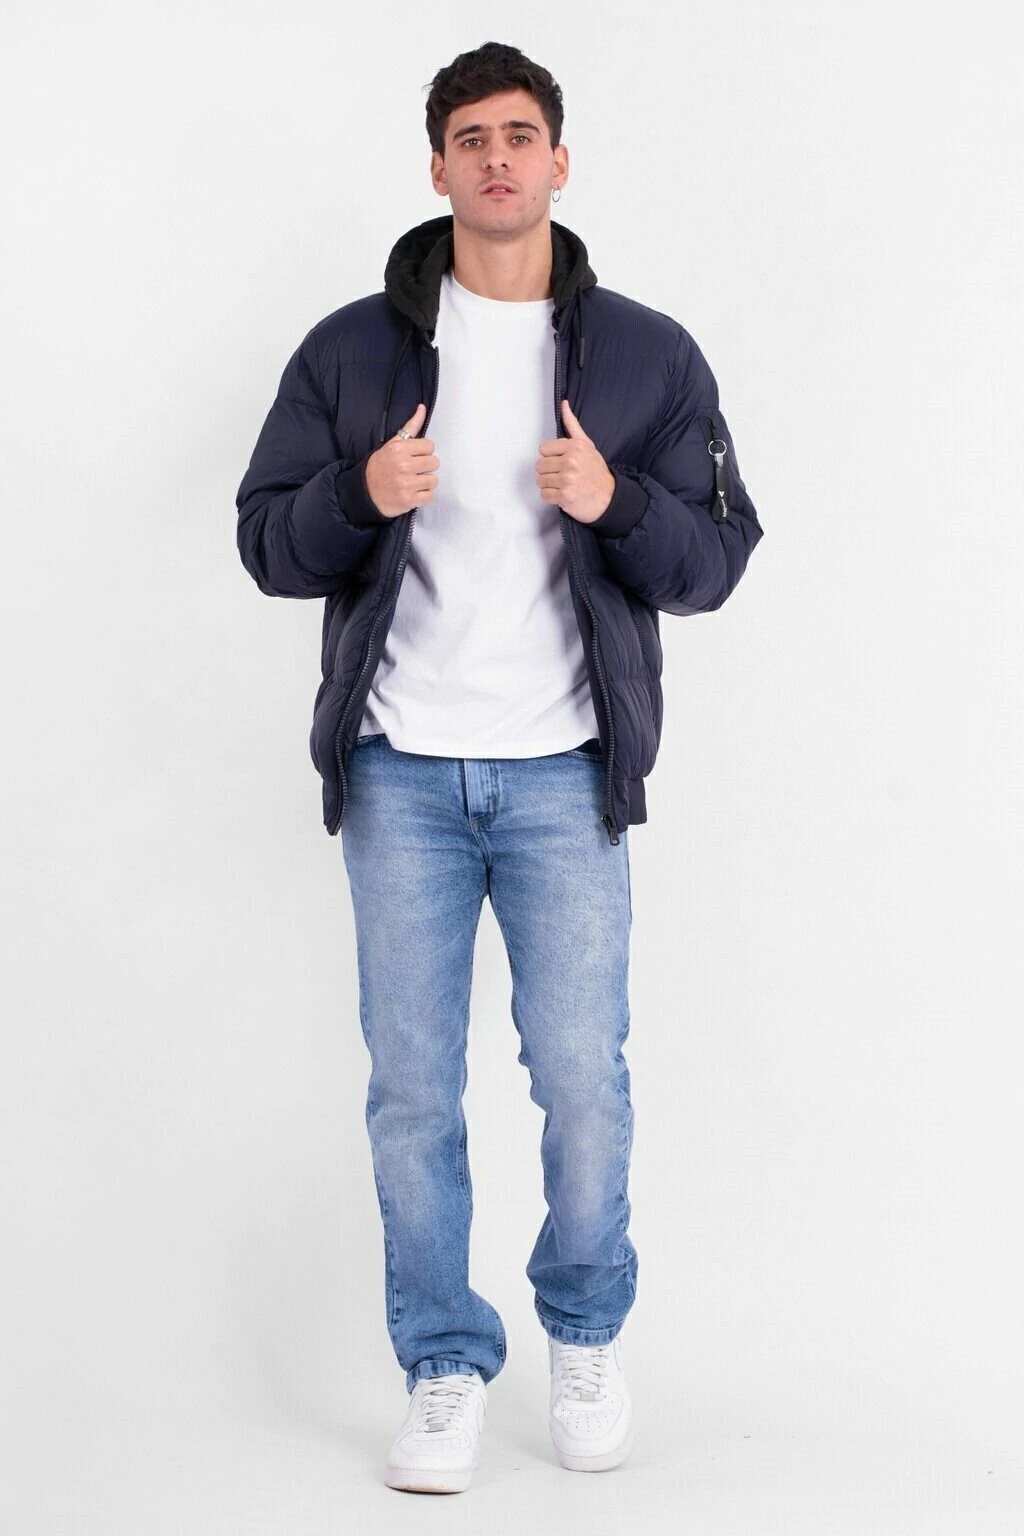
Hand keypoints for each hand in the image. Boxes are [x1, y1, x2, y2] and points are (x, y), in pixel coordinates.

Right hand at [364, 403, 439, 518]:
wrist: (365, 492)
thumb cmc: (380, 466)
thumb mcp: (392, 444)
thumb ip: (410, 427)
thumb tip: (422, 408)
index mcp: (399, 449)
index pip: (429, 446)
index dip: (423, 452)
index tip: (414, 457)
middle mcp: (403, 465)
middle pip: (434, 462)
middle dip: (425, 467)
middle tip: (413, 470)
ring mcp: (407, 484)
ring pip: (433, 480)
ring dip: (425, 482)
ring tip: (412, 481)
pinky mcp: (409, 500)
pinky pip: (430, 496)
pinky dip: (423, 496)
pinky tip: (412, 492)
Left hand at [535, 399, 615, 523]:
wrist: (609, 497)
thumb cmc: (596, 472)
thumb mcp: (587, 445)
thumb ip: (572, 425)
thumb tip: (563, 404)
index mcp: (574, 447)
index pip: (543, 449)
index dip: (550, 457)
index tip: (561, 462)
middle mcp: (570, 462)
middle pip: (540, 466)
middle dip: (548, 472)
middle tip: (562, 476)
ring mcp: (567, 480)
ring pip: (540, 481)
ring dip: (549, 485)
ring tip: (563, 485)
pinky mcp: (564, 496)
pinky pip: (544, 495)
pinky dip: (551, 498)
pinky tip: (562, 495)